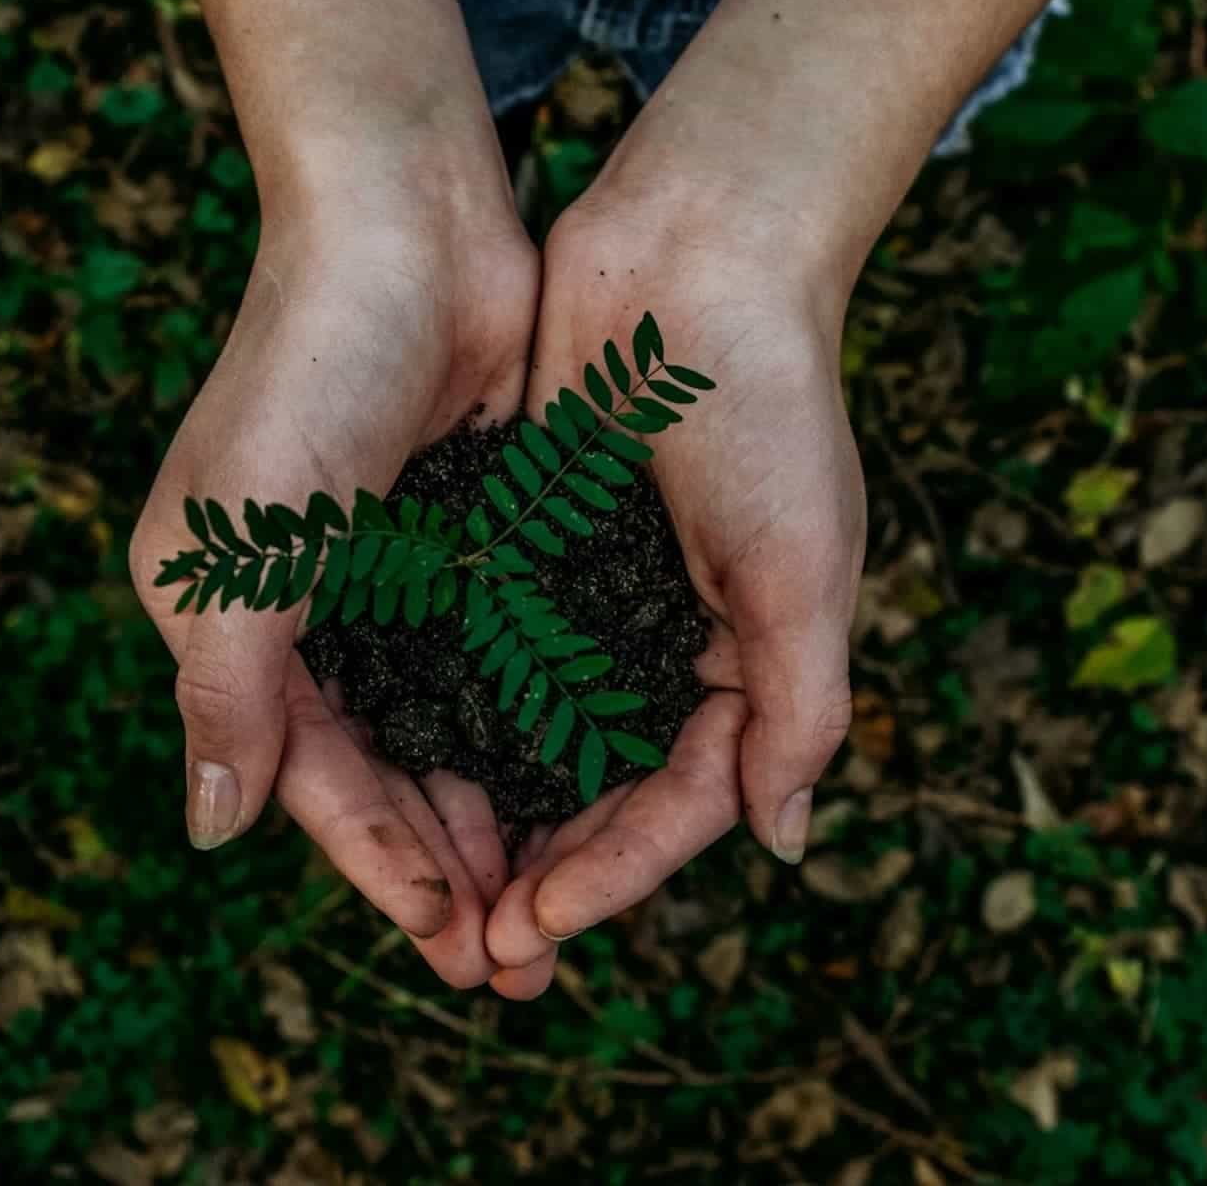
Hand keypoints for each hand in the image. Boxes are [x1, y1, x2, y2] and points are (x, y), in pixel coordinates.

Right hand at [130, 191, 538, 988]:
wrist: (408, 224)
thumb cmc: (308, 372)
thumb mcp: (242, 545)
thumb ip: (228, 692)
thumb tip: (212, 833)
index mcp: (236, 621)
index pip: (314, 779)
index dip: (382, 868)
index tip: (453, 947)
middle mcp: (313, 611)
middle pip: (387, 772)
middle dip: (449, 867)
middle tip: (520, 960)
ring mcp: (396, 576)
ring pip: (451, 729)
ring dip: (498, 813)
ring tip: (557, 901)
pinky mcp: (471, 538)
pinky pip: (503, 660)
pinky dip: (534, 725)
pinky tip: (583, 784)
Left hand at [482, 188, 864, 997]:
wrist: (695, 254)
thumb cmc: (770, 407)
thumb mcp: (805, 568)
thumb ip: (801, 709)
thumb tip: (783, 845)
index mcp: (745, 660)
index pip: (680, 801)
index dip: (615, 872)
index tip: (538, 925)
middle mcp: (665, 641)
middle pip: (600, 789)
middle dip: (545, 871)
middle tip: (477, 952)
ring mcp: (592, 596)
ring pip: (533, 737)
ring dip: (490, 815)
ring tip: (433, 892)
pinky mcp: (527, 544)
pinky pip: (486, 651)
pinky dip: (453, 712)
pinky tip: (401, 765)